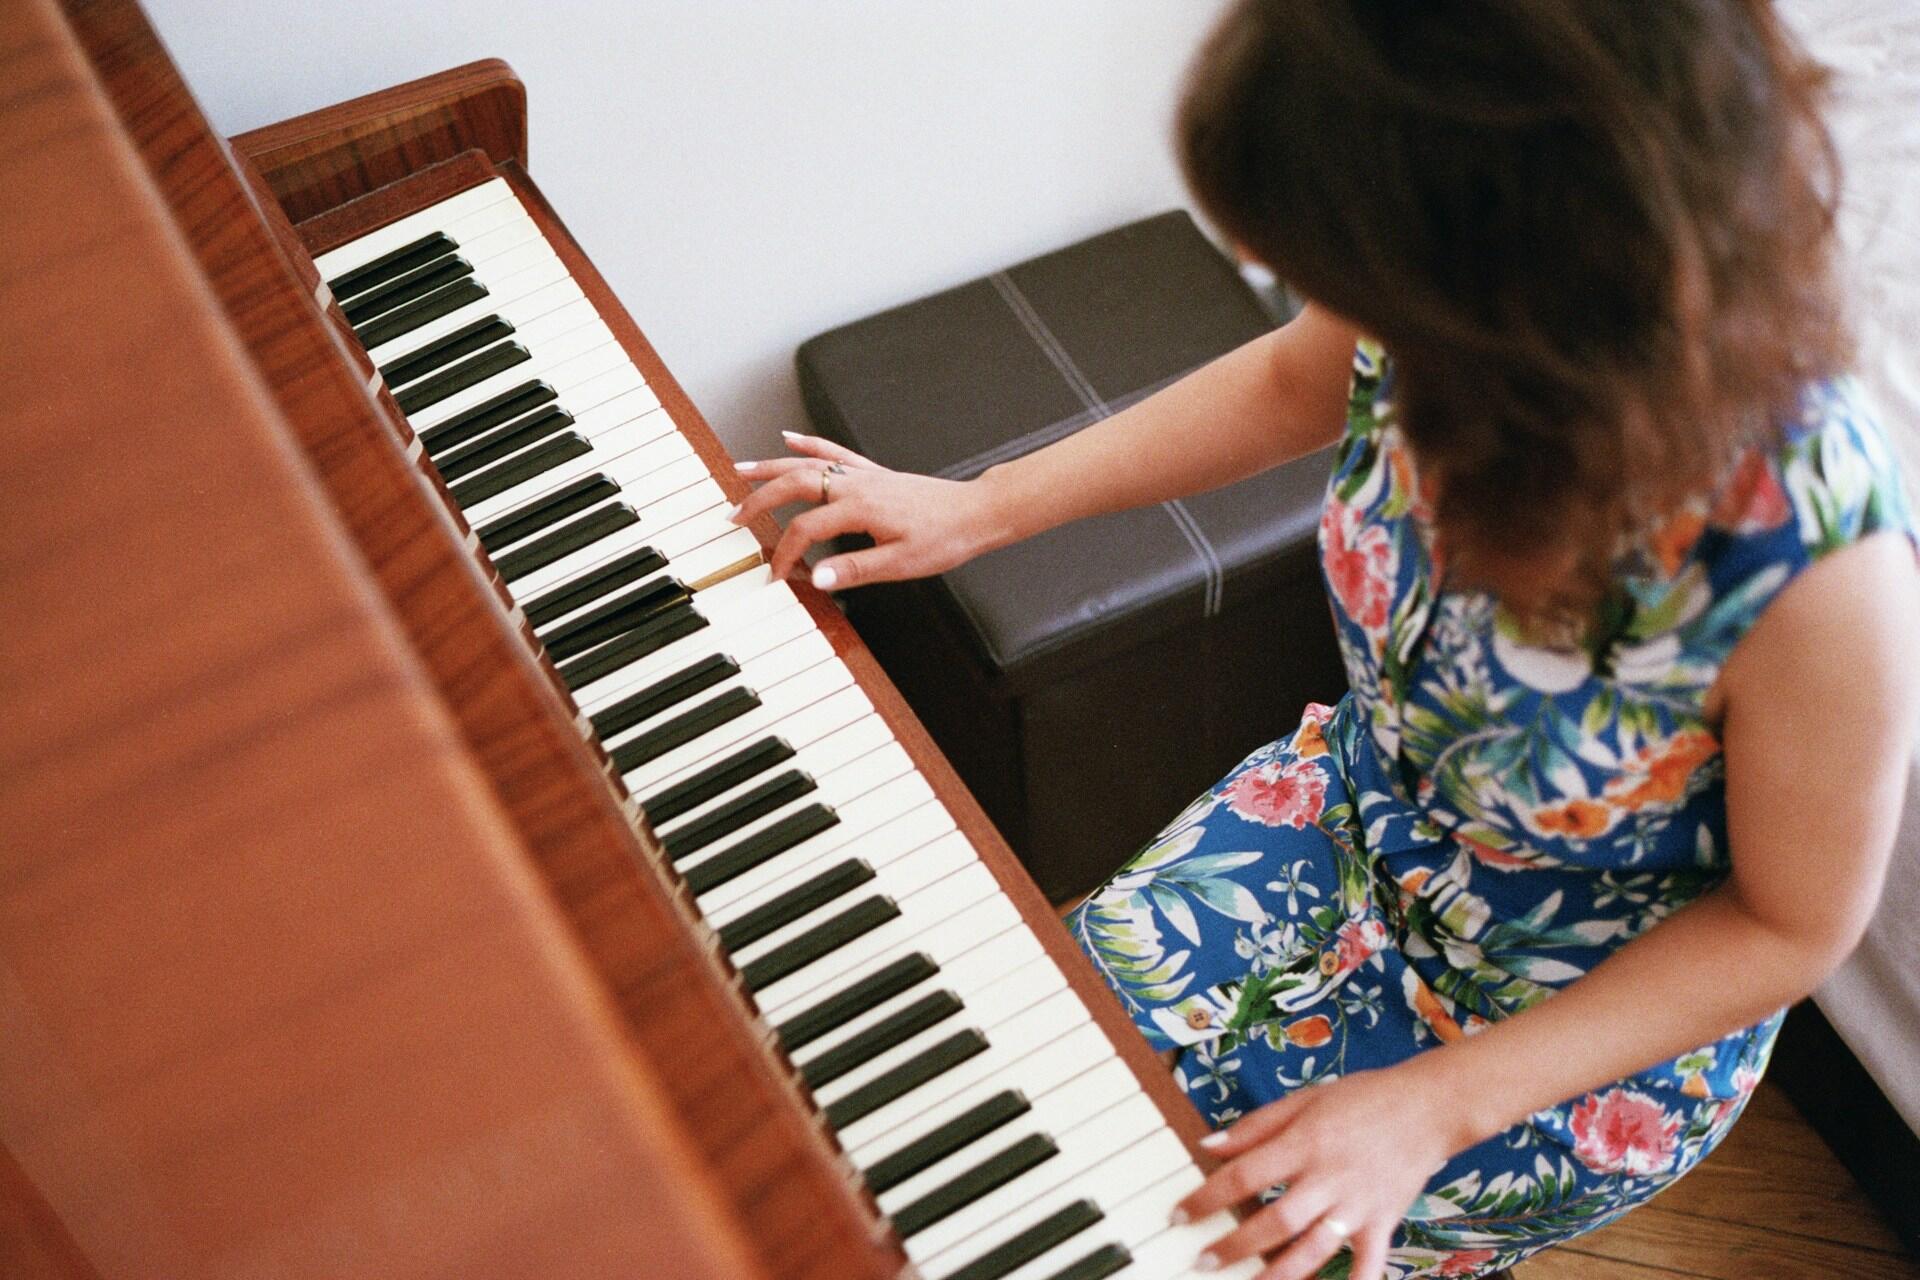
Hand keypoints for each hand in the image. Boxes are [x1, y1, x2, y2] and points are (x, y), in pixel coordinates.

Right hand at [729, 432, 1002, 587]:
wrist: (974, 513)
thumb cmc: (944, 539)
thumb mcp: (900, 564)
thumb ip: (854, 570)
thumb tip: (814, 578)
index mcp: (858, 509)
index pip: (805, 530)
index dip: (784, 554)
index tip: (775, 575)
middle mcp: (856, 485)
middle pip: (793, 485)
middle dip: (759, 500)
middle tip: (733, 517)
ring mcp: (864, 476)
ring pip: (807, 464)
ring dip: (771, 466)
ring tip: (740, 470)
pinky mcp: (873, 473)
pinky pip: (834, 453)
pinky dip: (809, 445)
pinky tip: (789, 438)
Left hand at [1175, 1067, 1457, 1279]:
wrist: (1428, 1106)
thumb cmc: (1362, 1098)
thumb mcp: (1304, 1099)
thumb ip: (1255, 1126)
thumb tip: (1208, 1145)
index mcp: (1304, 1142)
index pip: (1244, 1175)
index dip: (1206, 1197)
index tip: (1178, 1215)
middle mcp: (1328, 1177)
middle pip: (1274, 1221)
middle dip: (1234, 1246)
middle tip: (1200, 1261)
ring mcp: (1357, 1205)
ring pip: (1313, 1250)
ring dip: (1276, 1275)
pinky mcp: (1384, 1223)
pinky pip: (1368, 1265)